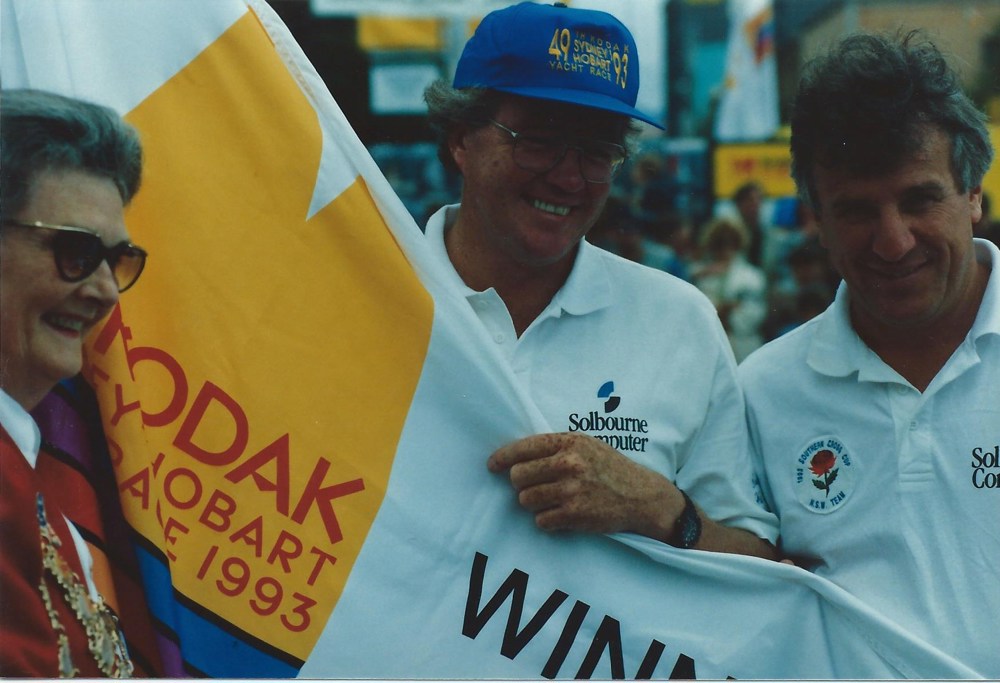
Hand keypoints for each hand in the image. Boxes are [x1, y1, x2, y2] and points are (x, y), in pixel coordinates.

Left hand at [487, 432, 680, 538]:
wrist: (641, 496)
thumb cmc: (609, 468)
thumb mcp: (586, 446)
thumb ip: (554, 448)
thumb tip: (515, 458)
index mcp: (569, 442)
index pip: (523, 448)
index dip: (502, 458)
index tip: (492, 465)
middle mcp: (569, 464)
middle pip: (518, 477)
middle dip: (520, 484)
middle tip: (531, 486)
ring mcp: (572, 490)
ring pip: (526, 500)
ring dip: (533, 503)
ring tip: (550, 500)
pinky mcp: (575, 515)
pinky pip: (541, 520)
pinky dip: (547, 520)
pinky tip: (561, 514)